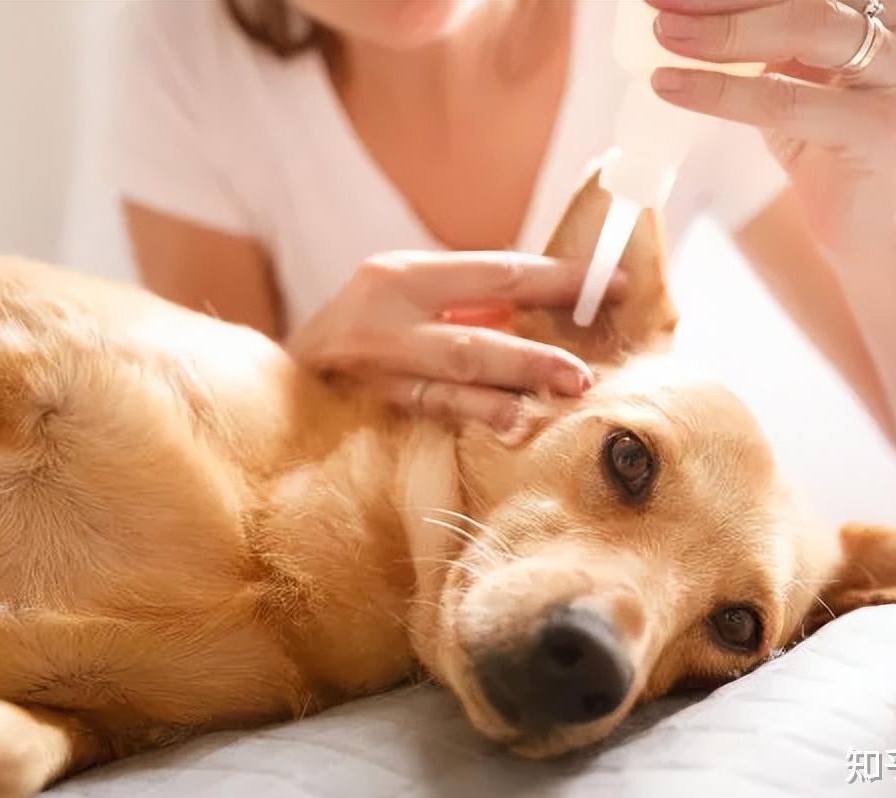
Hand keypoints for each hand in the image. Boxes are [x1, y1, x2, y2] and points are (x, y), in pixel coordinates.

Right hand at [286, 251, 623, 428]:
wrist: (281, 378)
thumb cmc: (364, 333)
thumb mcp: (408, 298)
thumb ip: (469, 301)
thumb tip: (554, 305)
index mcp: (401, 275)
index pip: (497, 273)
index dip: (560, 281)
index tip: (614, 287)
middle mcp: (383, 317)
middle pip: (474, 336)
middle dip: (535, 355)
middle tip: (585, 372)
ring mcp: (372, 369)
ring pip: (450, 381)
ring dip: (510, 394)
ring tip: (556, 400)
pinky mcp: (364, 408)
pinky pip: (428, 414)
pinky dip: (472, 418)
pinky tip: (509, 427)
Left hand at [646, 0, 895, 256]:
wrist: (860, 222)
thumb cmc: (822, 131)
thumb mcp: (798, 60)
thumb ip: (769, 18)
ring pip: (807, 29)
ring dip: (723, 31)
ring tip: (666, 34)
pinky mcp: (884, 133)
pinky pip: (786, 100)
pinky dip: (721, 90)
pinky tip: (673, 85)